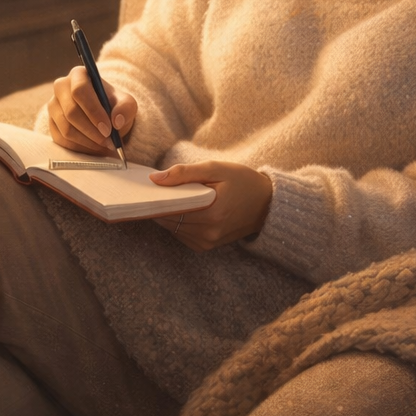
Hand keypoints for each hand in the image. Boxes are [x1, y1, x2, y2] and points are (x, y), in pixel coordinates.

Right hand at [47, 66, 136, 154]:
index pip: (80, 90)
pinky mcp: (51, 124)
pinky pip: (62, 140)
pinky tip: (94, 147)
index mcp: (79, 75)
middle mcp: (61, 87)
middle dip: (92, 131)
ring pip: (66, 129)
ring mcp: (53, 106)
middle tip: (108, 141)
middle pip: (71, 112)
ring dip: (88, 142)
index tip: (108, 129)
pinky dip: (80, 148)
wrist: (104, 116)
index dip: (93, 111)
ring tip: (104, 145)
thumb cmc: (114, 106)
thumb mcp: (126, 103)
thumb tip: (116, 121)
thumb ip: (126, 108)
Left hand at [151, 161, 272, 251]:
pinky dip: (178, 221)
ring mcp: (207, 242)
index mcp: (211, 213)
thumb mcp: (215, 169)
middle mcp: (208, 233)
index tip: (148, 188)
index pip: (169, 209)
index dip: (155, 198)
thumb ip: (184, 173)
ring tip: (173, 195)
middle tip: (157, 188)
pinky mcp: (206, 246)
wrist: (267, 204)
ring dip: (168, 213)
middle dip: (160, 204)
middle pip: (168, 220)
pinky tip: (185, 208)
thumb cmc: (242, 181)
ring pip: (172, 228)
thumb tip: (155, 179)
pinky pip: (181, 234)